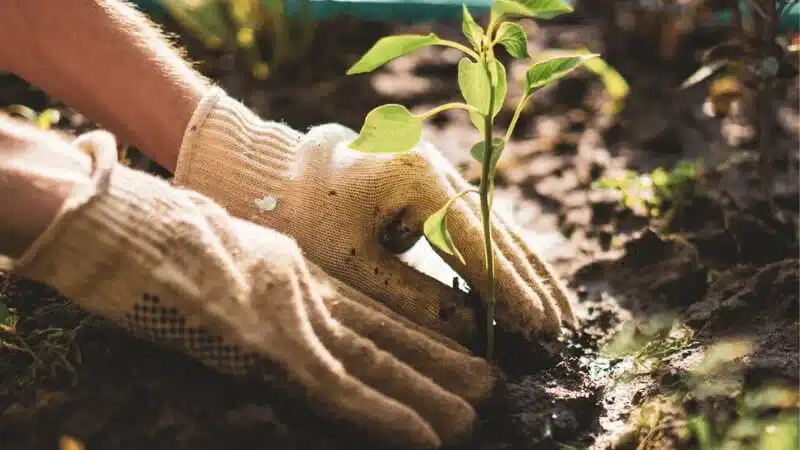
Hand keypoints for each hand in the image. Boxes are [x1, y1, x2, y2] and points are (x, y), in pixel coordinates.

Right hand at [1, 129, 494, 448]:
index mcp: (294, 273)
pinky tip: (426, 435)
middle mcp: (303, 294)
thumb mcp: (225, 251)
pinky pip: (340, 388)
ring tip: (475, 409)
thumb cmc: (160, 234)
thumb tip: (277, 299)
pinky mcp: (269, 343)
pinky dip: (385, 415)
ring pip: (374, 361)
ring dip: (426, 390)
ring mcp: (289, 317)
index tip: (454, 348)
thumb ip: (263, 276)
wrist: (125, 219)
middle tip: (488, 381)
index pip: (365, 311)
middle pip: (381, 334)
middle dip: (434, 360)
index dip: (412, 333)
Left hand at [175, 88, 576, 341]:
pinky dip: (504, 257)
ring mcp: (441, 172)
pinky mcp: (436, 185)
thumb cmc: (306, 217)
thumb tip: (472, 331)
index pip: (476, 242)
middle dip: (532, 283)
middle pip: (499, 231)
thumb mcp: (352, 263)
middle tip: (565, 327)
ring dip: (529, 271)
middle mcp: (440, 168)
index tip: (538, 326)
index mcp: (419, 178)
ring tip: (561, 311)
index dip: (508, 288)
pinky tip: (526, 284)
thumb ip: (412, 297)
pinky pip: (480, 225)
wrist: (282, 174)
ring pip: (497, 226)